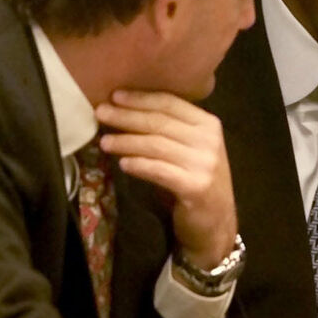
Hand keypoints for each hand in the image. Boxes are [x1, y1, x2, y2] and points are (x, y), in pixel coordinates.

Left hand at [95, 89, 236, 266]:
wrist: (216, 222)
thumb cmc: (195, 180)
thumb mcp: (190, 149)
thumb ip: (169, 131)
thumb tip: (125, 112)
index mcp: (208, 124)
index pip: (171, 103)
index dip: (141, 98)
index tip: (114, 96)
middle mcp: (209, 140)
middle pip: (160, 122)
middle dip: (127, 116)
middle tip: (100, 112)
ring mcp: (204, 163)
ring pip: (156, 145)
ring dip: (127, 141)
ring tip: (104, 142)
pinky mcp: (195, 186)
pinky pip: (160, 171)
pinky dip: (139, 165)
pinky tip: (123, 164)